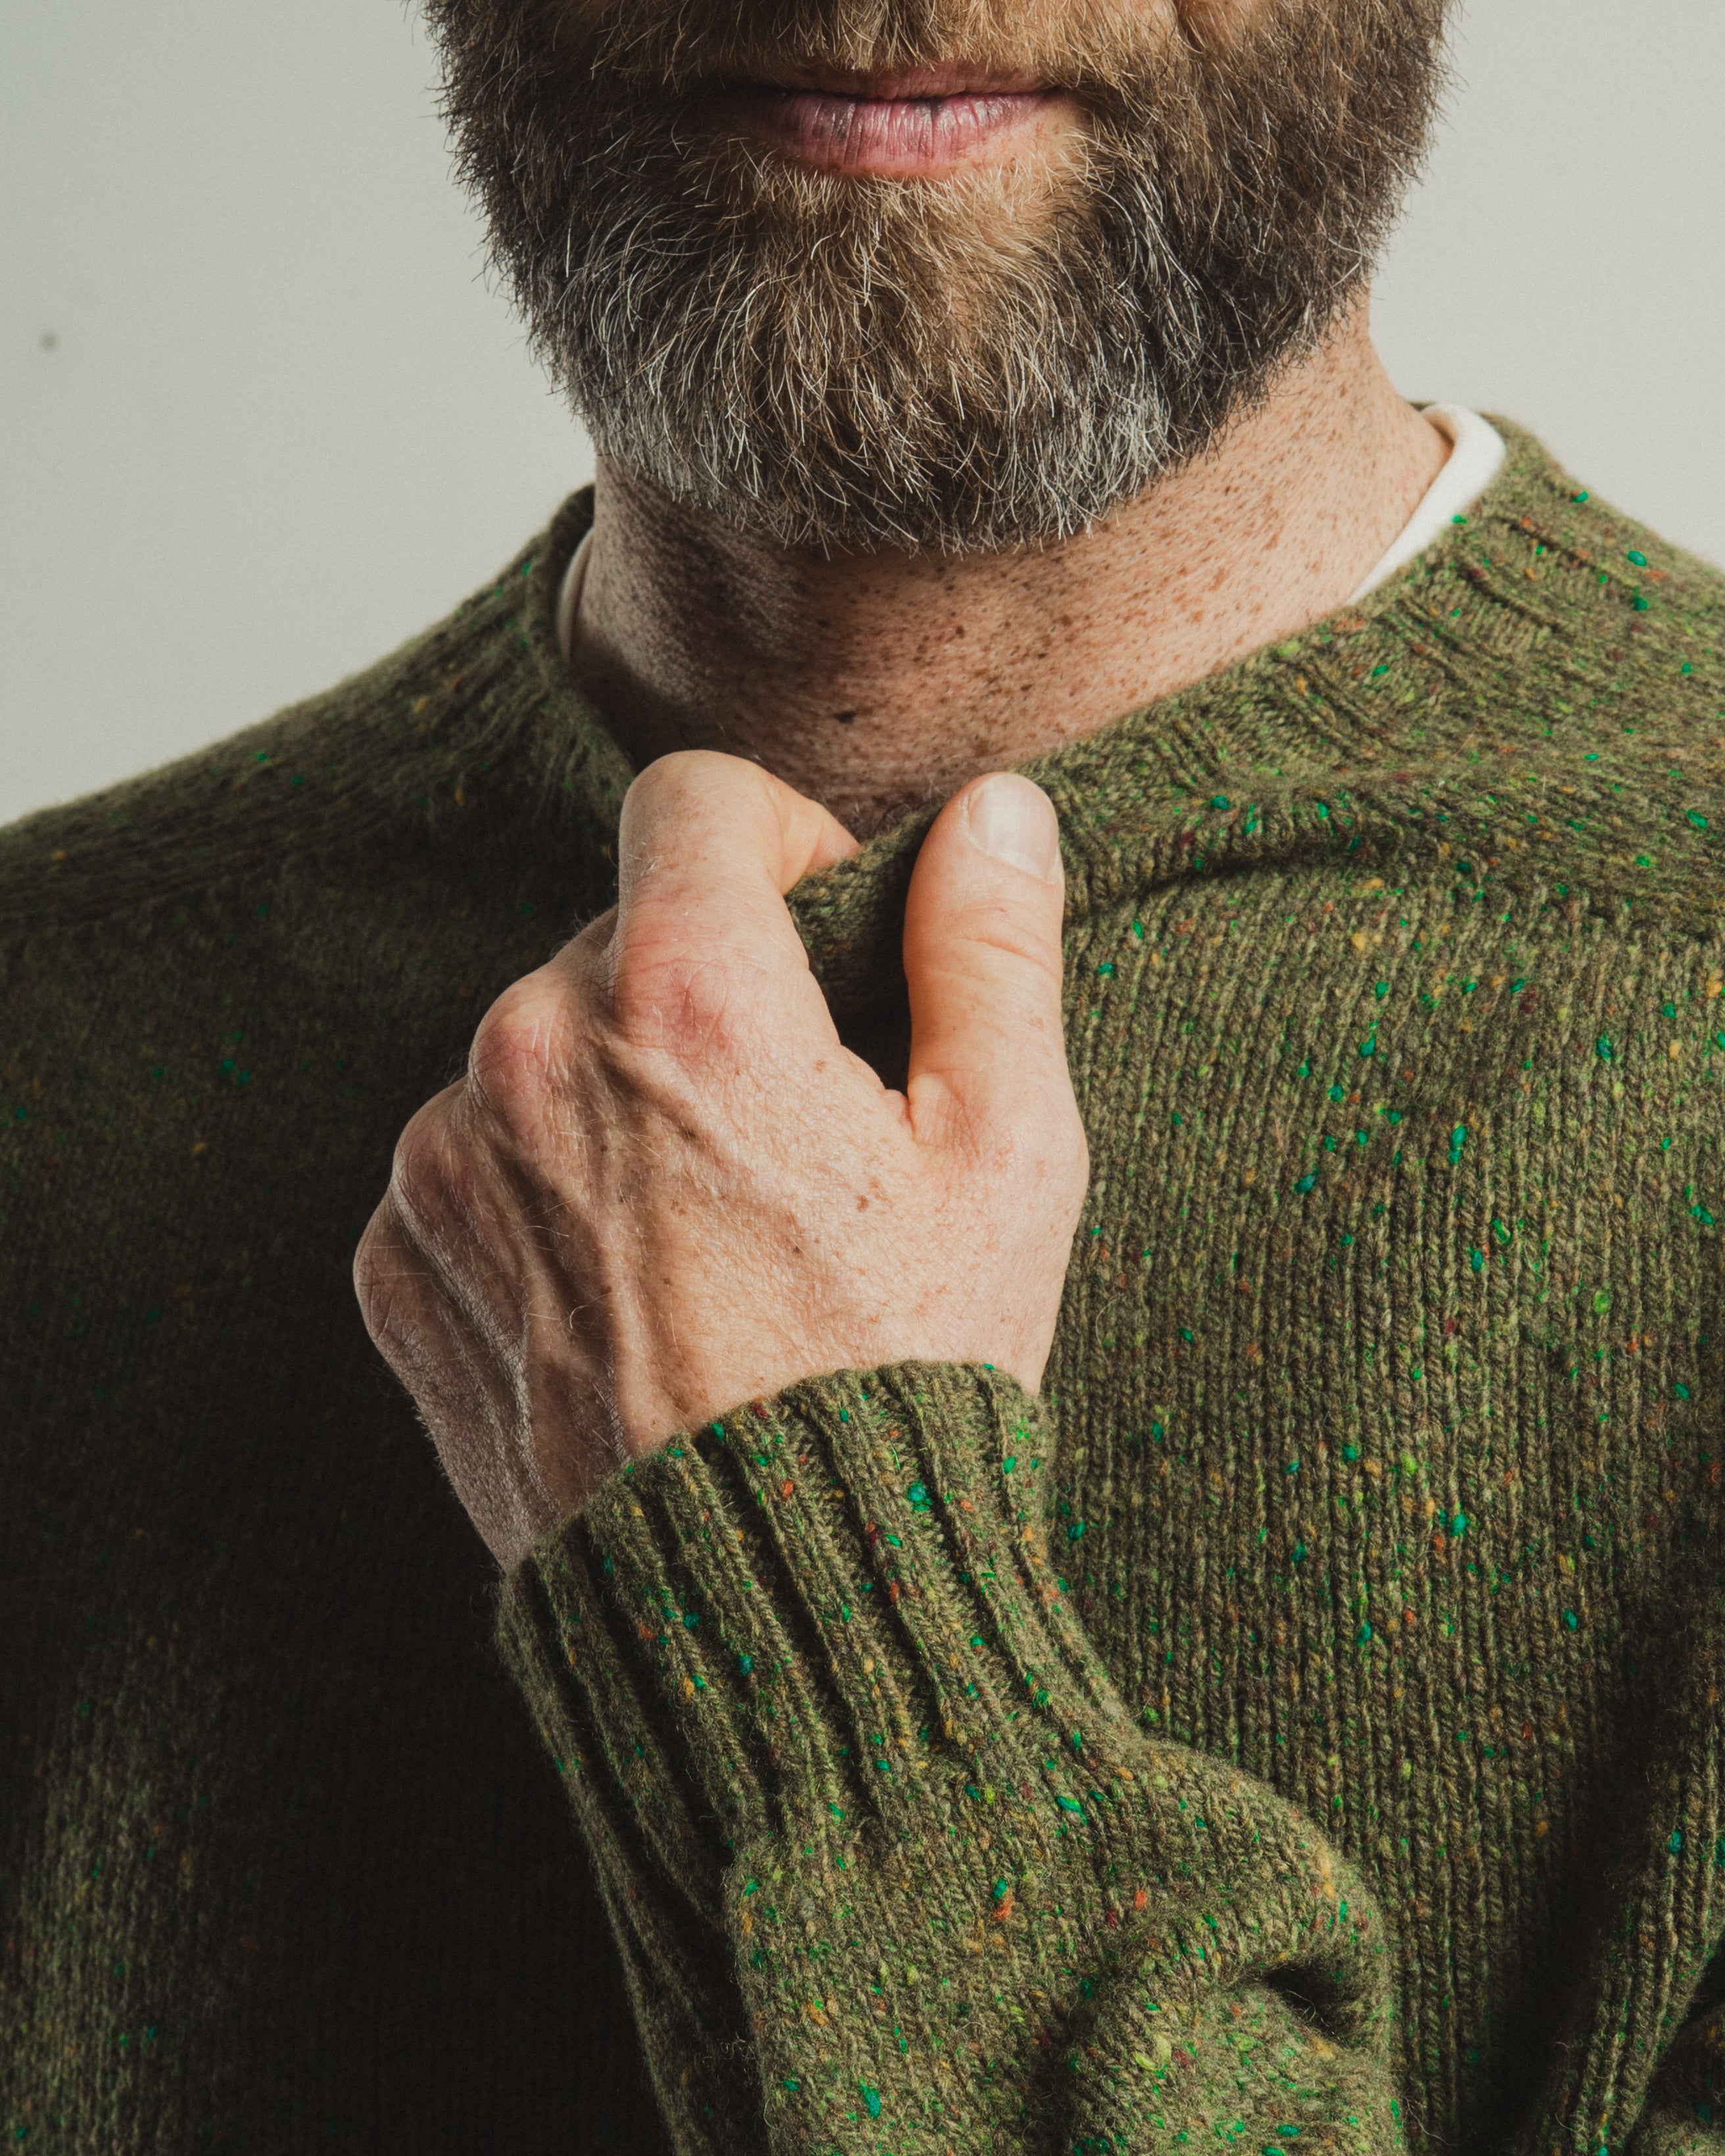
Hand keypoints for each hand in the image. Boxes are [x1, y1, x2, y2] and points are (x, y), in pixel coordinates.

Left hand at [354, 751, 1087, 1568]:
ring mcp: (441, 1167)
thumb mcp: (1007, 1161)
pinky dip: (538, 1187)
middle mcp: (526, 1056)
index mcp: (685, 1003)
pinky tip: (629, 1289)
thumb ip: (990, 954)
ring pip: (535, 1044)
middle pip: (619, 931)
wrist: (767, 1618)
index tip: (825, 939)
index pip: (694, 800)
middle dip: (711, 989)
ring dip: (617, 1090)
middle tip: (795, 1132)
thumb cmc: (907, 1383)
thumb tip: (996, 811)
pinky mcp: (395, 1264)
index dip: (782, 843)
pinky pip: (466, 1157)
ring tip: (712, 1230)